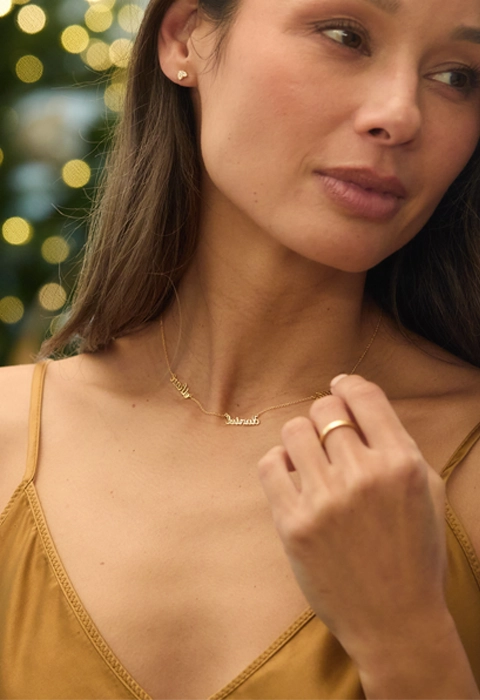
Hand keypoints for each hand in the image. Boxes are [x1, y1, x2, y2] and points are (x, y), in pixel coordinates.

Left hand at [258, 375, 448, 665]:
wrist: (395, 621)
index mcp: (402, 464)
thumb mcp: (426, 491)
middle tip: (329, 436)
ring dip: (301, 438)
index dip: (348, 384)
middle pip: (325, 409)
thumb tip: (356, 406)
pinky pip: (270, 465)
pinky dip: (279, 463)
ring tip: (311, 458)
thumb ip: (397, 444)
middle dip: (326, 416)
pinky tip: (293, 476)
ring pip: (294, 430)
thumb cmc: (415, 554)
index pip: (364, 396)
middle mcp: (363, 476)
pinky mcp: (293, 524)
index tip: (340, 386)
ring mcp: (325, 500)